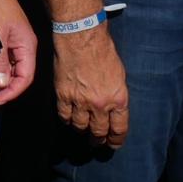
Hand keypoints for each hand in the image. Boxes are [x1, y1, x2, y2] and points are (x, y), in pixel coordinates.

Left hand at [0, 0, 35, 103]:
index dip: (12, 90)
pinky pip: (1, 59)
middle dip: (2, 87)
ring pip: (8, 68)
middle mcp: (24, 46)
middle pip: (17, 74)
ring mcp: (14, 42)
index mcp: (27, 47)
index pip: (25, 77)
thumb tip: (2, 84)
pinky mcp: (4, 38)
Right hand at [52, 28, 128, 146]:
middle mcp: (100, 104)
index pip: (119, 129)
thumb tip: (112, 106)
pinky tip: (68, 118)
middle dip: (98, 140)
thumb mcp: (119, 75)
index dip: (116, 140)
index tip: (113, 143)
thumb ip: (116, 94)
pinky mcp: (63, 95)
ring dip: (82, 130)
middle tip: (97, 142)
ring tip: (82, 130)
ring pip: (80, 126)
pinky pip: (64, 115)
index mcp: (118, 99)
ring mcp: (80, 101)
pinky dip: (66, 119)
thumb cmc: (103, 51)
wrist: (81, 37)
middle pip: (99, 131)